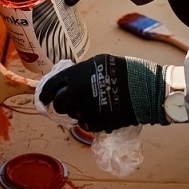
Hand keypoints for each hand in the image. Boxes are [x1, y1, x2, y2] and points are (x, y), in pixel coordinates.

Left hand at [38, 55, 168, 132]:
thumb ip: (80, 73)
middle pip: (59, 105)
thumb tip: (68, 81)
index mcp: (74, 75)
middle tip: (70, 105)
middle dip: (63, 106)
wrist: (144, 88)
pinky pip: (87, 125)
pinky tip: (102, 113)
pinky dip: (92, 121)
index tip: (44, 98)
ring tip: (94, 105)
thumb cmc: (124, 71)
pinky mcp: (96, 122)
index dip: (46, 94)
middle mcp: (76, 92)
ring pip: (74, 115)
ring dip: (79, 112)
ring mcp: (85, 108)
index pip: (50, 86)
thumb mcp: (98, 63)